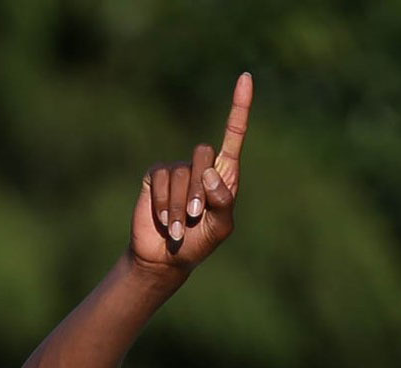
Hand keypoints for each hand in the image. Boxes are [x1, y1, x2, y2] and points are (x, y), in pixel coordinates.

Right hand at [129, 72, 252, 274]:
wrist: (167, 256)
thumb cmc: (200, 242)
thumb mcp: (221, 227)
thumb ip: (223, 201)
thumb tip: (209, 173)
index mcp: (225, 175)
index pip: (234, 134)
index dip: (239, 107)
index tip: (245, 77)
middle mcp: (201, 167)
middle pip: (204, 153)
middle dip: (200, 189)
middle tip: (196, 217)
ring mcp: (177, 170)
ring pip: (181, 173)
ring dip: (180, 206)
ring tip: (179, 227)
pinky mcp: (155, 176)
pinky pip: (161, 180)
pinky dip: (164, 204)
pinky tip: (164, 221)